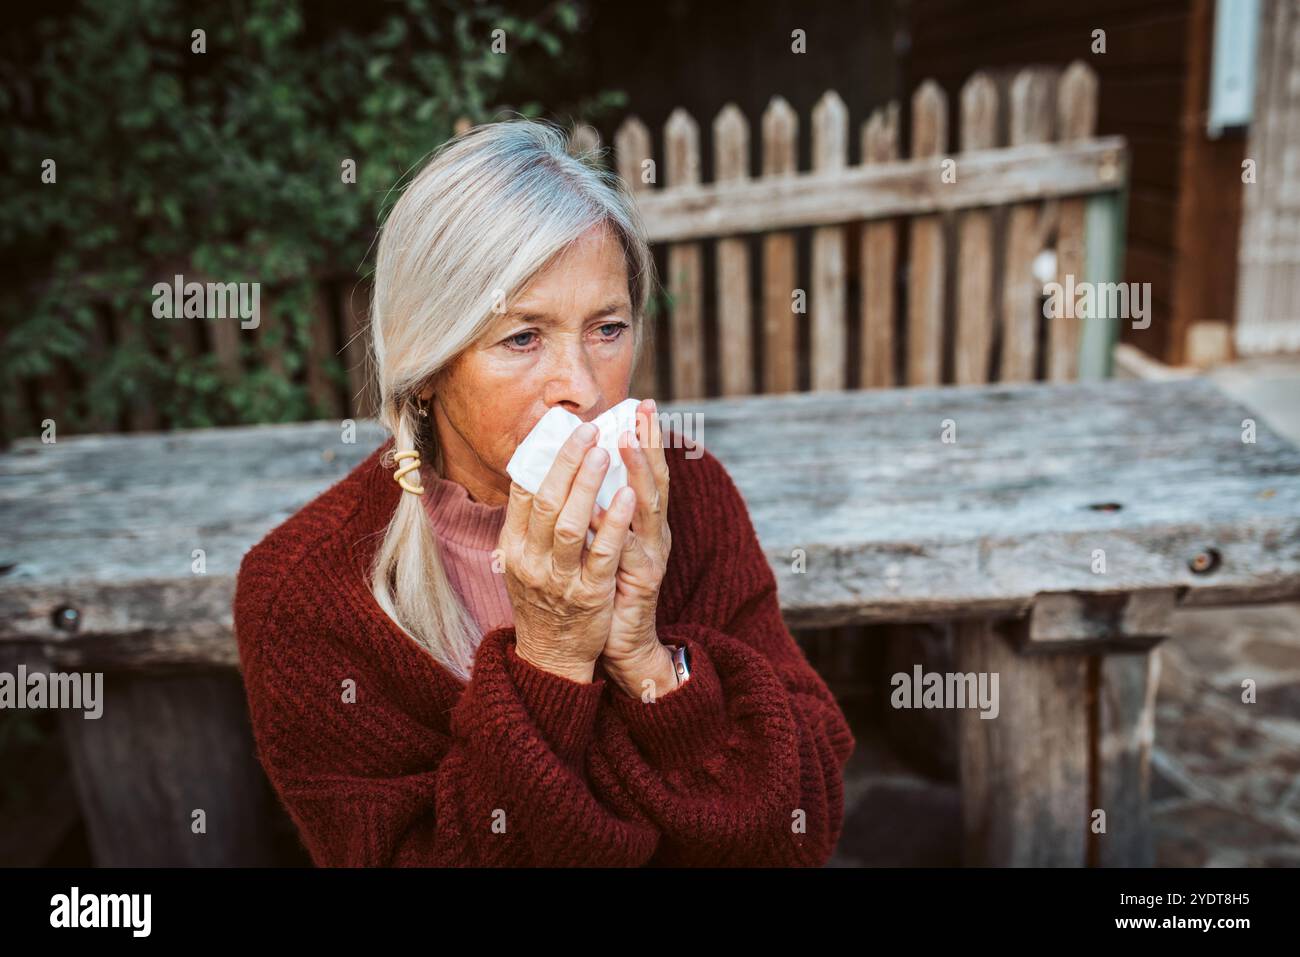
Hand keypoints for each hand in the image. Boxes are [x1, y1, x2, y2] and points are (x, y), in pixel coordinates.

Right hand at [499, 421, 636, 683]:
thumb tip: (542, 468)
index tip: (562, 428)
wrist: (553, 655)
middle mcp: (531, 561)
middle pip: (546, 502)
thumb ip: (529, 522)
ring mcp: (559, 579)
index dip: (542, 458)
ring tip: (606, 451)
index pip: (522, 493)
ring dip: (588, 486)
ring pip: (571, 525)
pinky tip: (628, 495)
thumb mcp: (523, 560)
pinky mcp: (589, 595)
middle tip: (588, 431)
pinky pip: (602, 554)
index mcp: (513, 547)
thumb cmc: (543, 597)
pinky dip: (615, 523)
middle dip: (567, 463)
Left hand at [590, 399, 672, 695]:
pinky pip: (624, 549)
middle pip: (656, 481)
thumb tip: (578, 473)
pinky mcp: (639, 582)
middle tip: (641, 410)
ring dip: (637, 472)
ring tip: (624, 441)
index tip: (642, 405)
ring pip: (647, 508)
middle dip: (648, 444)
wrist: (622, 645)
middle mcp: (653, 535)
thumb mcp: (604, 544)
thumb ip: (599, 513)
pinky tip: (609, 502)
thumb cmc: (607, 591)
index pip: (649, 472)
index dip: (648, 439)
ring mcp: (650, 557)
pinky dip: (617, 525)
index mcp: (644, 524)